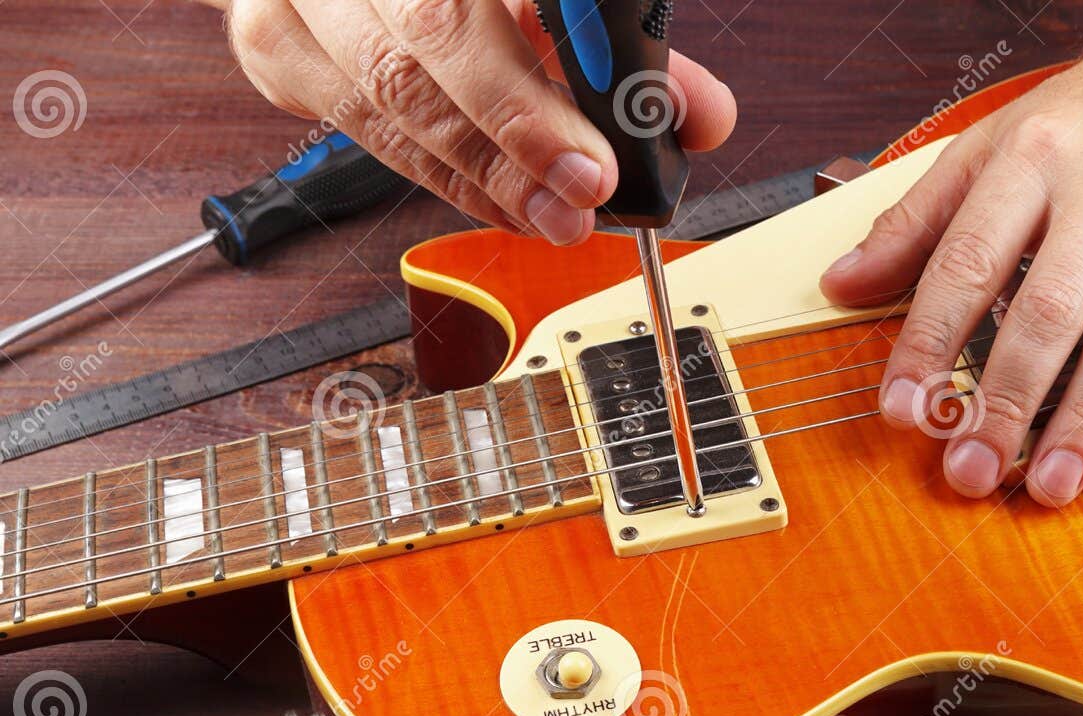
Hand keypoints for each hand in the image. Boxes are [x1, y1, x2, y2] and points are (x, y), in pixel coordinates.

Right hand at [218, 0, 736, 242]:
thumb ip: (621, 44)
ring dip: (486, 174)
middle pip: (432, 36)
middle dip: (520, 131)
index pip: (496, 0)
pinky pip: (364, 134)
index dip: (543, 78)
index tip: (604, 132)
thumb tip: (700, 117)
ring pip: (392, 96)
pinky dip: (446, 182)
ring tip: (556, 216)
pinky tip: (505, 208)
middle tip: (587, 191)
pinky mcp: (273, 47)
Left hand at [820, 2, 1082, 505]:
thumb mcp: (988, 147)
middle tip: (972, 469)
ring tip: (1048, 484)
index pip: (968, 262)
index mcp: (1033, 157)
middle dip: (1007, 400)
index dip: (929, 341)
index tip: (902, 408)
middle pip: (1051, 309)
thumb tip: (842, 285)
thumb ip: (915, 223)